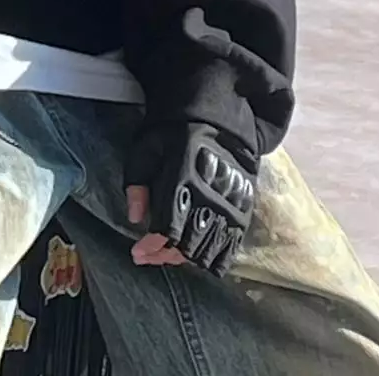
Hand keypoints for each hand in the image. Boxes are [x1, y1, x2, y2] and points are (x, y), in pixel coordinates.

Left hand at [124, 124, 257, 278]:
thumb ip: (137, 181)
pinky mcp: (244, 208)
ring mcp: (230, 203)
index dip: (152, 246)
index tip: (138, 253)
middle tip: (149, 255)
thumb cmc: (173, 133)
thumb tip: (134, 218)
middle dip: (165, 255)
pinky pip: (232, 244)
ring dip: (186, 259)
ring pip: (209, 248)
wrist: (216, 119)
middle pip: (188, 243)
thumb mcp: (145, 147)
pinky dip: (216, 258)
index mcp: (183, 177)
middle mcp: (209, 194)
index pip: (169, 226)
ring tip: (169, 255)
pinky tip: (201, 260)